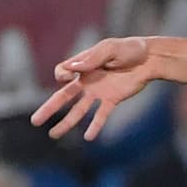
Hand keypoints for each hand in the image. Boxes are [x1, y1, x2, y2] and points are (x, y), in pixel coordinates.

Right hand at [30, 37, 152, 140]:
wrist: (151, 59)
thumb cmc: (129, 49)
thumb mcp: (110, 49)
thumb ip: (92, 58)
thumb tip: (73, 69)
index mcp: (83, 65)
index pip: (61, 73)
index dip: (62, 76)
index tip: (69, 76)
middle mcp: (87, 81)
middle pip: (63, 97)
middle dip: (49, 109)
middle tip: (35, 121)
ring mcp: (99, 92)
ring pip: (79, 110)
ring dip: (67, 122)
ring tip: (54, 134)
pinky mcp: (112, 99)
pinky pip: (101, 115)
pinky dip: (95, 125)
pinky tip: (88, 137)